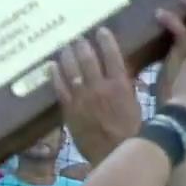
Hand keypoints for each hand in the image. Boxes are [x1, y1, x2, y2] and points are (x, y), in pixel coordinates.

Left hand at [51, 28, 140, 165]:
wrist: (116, 154)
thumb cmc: (131, 131)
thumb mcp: (134, 103)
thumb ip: (125, 85)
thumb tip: (119, 71)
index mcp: (120, 85)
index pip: (112, 55)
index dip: (105, 41)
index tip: (100, 31)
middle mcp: (100, 87)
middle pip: (88, 59)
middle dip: (82, 45)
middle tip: (78, 38)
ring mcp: (83, 98)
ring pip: (71, 70)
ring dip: (67, 55)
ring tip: (65, 47)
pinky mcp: (70, 110)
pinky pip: (59, 88)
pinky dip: (55, 75)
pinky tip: (51, 66)